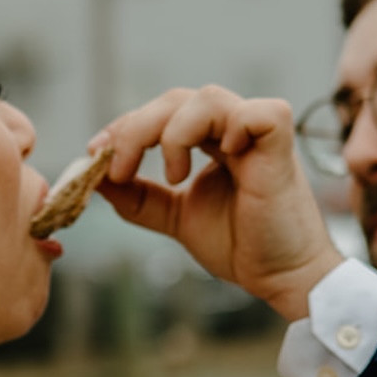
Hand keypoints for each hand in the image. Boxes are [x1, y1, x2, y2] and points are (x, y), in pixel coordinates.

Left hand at [90, 86, 342, 322]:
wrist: (279, 277)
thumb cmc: (240, 246)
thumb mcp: (175, 217)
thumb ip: (138, 198)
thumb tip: (93, 177)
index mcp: (210, 141)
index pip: (161, 112)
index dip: (126, 127)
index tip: (94, 154)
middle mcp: (233, 131)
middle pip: (175, 99)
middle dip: (136, 129)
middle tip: (116, 168)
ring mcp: (258, 136)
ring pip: (207, 98)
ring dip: (174, 132)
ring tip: (173, 176)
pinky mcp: (282, 148)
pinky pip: (259, 114)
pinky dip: (234, 126)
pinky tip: (223, 156)